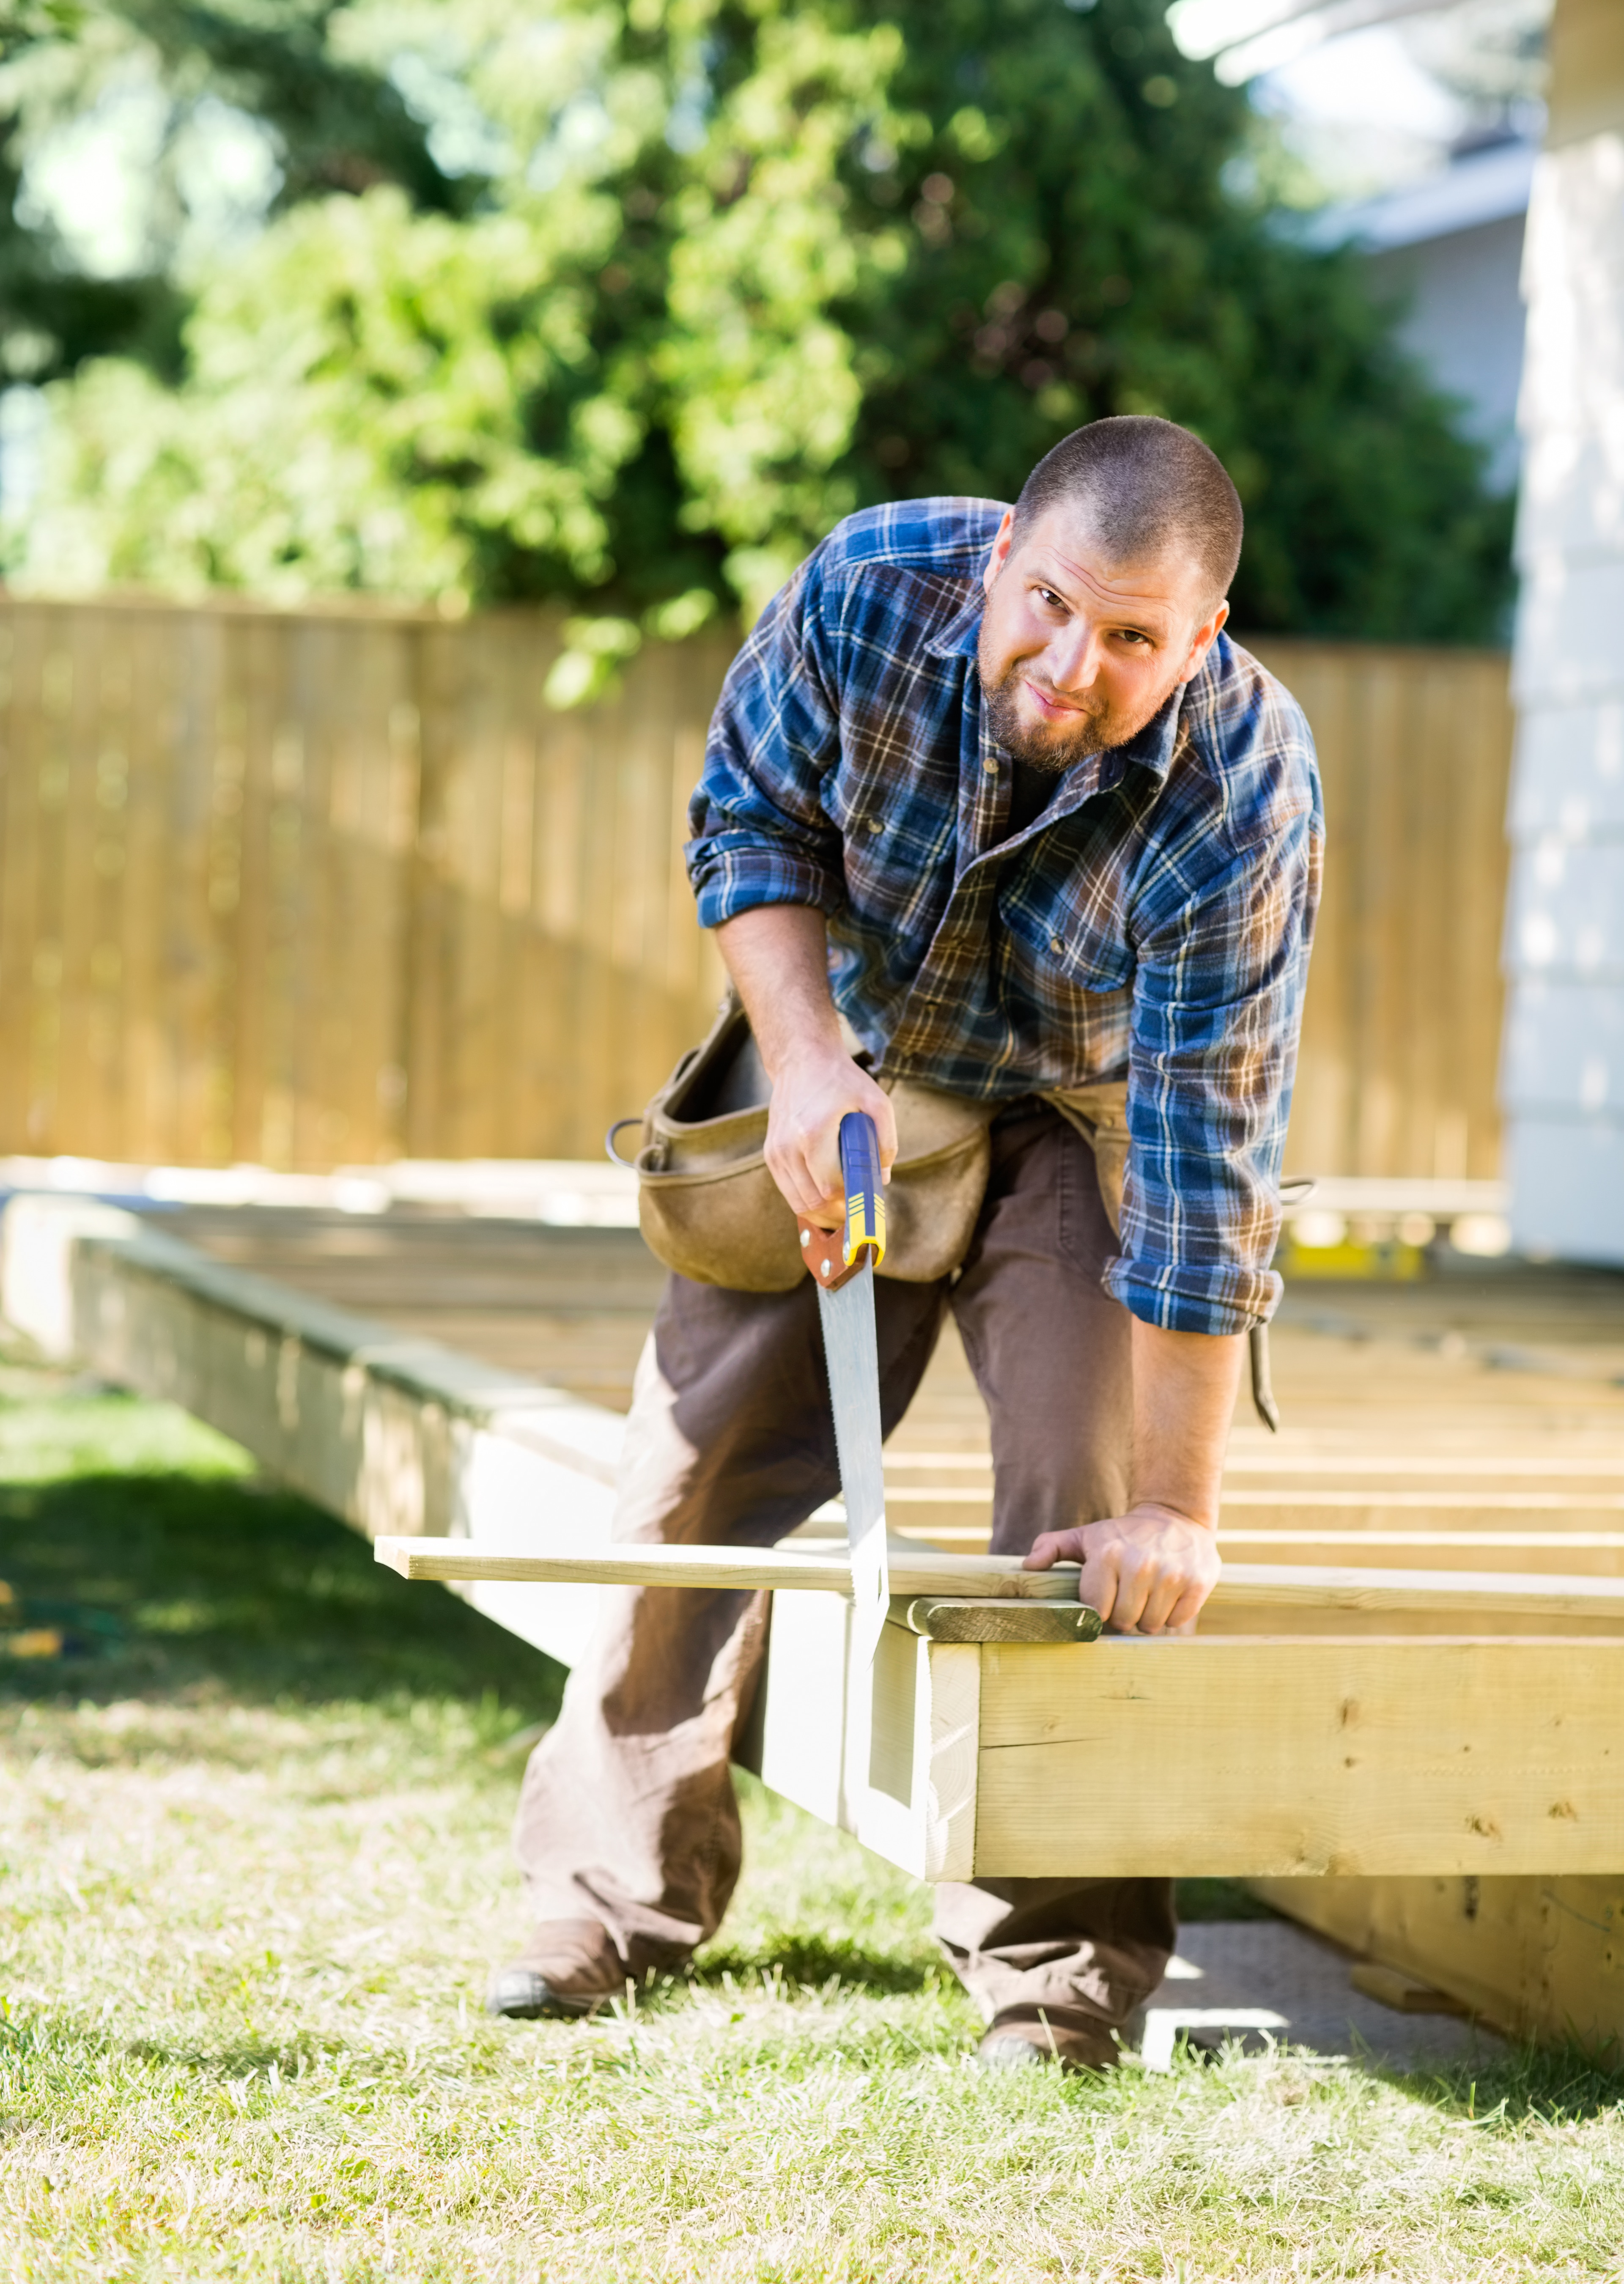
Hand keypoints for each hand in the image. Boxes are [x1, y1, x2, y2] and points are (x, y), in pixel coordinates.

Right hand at [763, 1047, 896, 1223]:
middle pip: (812, 1202)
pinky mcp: (770, 1154)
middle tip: (858, 1211)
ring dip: (822, 1212)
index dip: (850, 1201)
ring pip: (798, 1202)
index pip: (829, 1188)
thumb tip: (882, 1178)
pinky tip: (826, 1194)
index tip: (867, 1201)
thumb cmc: (842, 1081)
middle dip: (837, 1214)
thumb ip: (886, 1142)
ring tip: (844, 1207)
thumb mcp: (877, 1102)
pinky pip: (788, 1191)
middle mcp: (787, 1145)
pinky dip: (807, 1200)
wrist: (802, 1061)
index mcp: (813, 1132)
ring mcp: (775, 1151)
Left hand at [1022, 1502, 1220, 1634]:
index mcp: (1108, 1555)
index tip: (1104, 1600)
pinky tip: (1168, 1593)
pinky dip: (1172, 1614)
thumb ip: (1052, 1547)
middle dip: (1123, 1615)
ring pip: (1151, 1625)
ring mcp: (1171, 1575)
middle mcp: (1140, 1565)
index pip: (1096, 1611)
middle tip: (1128, 1596)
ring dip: (1147, 1616)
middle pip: (1124, 1621)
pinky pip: (1177, 1621)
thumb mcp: (1085, 1535)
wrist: (1176, 1516)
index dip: (1098, 1611)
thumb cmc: (1123, 1533)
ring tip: (1148, 1594)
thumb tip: (1027, 1567)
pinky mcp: (1197, 1583)